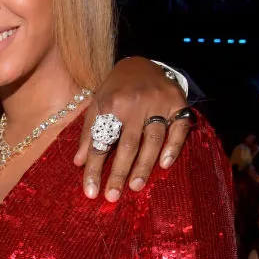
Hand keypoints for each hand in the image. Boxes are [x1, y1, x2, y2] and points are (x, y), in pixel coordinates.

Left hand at [75, 57, 189, 200]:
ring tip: (135, 186)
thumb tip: (79, 162)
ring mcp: (159, 103)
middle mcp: (135, 104)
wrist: (142, 62)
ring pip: (153, 139)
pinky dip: (173, 147)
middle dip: (118, 173)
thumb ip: (89, 132)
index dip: (94, 168)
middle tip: (112, 196)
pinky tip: (165, 165)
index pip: (100, 141)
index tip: (91, 191)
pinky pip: (179, 128)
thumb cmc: (116, 89)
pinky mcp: (179, 103)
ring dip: (144, 165)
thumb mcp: (96, 104)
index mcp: (111, 104)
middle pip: (127, 144)